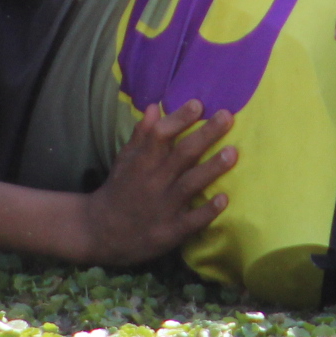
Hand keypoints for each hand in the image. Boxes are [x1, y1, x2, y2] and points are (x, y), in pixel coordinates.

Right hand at [80, 100, 235, 262]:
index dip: (179, 119)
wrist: (102, 232)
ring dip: (212, 168)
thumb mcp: (125, 160)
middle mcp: (154, 181)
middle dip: (206, 135)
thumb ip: (141, 135)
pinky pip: (191, 220)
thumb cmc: (121, 189)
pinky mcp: (170, 231)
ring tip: (233, 153)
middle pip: (182, 154)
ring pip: (190, 183)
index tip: (198, 104)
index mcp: (143, 161)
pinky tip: (224, 199)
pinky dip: (207, 211)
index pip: (160, 135)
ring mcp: (163, 206)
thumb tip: (155, 106)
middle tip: (228, 117)